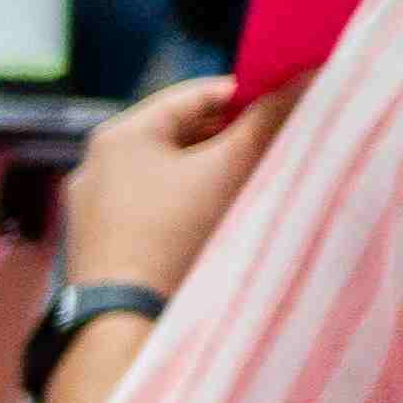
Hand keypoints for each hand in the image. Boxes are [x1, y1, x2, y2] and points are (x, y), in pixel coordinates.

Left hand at [57, 71, 293, 296]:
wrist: (124, 325)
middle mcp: (96, 168)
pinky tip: (219, 227)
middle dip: (232, 142)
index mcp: (118, 135)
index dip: (247, 96)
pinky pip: (153, 215)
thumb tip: (308, 78)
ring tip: (254, 189)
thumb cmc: (174, 237)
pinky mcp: (102, 249)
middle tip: (279, 149)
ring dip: (212, 179)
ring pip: (168, 179)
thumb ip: (268, 120)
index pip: (195, 96)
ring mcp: (94, 211)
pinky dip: (188, 212)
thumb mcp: (229, 169)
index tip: (287, 106)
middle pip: (181, 138)